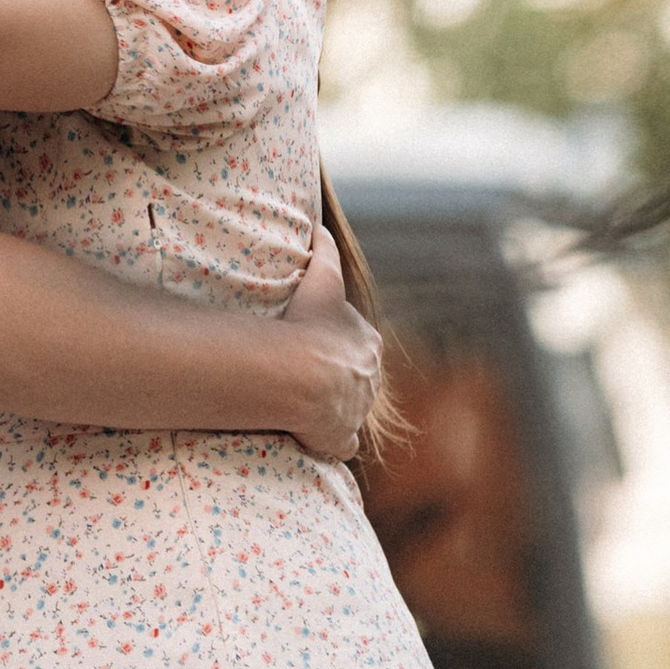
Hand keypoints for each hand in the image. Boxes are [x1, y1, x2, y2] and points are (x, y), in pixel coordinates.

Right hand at [280, 230, 384, 461]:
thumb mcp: (322, 279)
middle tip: (305, 370)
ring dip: (333, 406)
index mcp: (368, 343)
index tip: (313, 339)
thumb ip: (325, 251)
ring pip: (349, 407)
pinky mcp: (341, 437)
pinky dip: (331, 439)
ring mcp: (357, 411)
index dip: (335, 340)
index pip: (357, 341)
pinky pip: (340, 442)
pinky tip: (314, 436)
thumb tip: (321, 226)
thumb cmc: (309, 325)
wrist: (300, 375)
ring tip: (303, 400)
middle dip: (338, 374)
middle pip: (356, 375)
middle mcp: (370, 378)